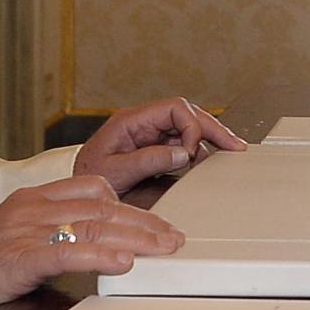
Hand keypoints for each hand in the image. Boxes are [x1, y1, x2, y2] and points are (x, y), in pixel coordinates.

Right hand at [0, 176, 177, 309]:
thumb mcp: (19, 240)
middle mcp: (29, 208)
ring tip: (162, 249)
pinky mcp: (16, 259)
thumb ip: (56, 232)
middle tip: (172, 238)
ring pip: (91, 224)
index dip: (129, 204)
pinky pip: (66, 251)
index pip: (92, 188)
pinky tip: (122, 262)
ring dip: (134, 238)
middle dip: (143, 222)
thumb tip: (104, 241)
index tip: (155, 222)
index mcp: (31, 199)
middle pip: (100, 207)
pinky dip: (99, 255)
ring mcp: (22, 231)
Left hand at [73, 96, 245, 204]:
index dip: (191, 126)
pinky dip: (199, 152)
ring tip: (229, 152)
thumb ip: (147, 160)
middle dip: (212, 129)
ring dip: (209, 139)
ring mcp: (149, 138)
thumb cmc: (85, 181)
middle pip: (187, 116)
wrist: (76, 200)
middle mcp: (142, 125)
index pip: (174, 108)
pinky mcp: (152, 153)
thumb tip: (182, 152)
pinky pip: (181, 146)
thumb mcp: (114, 172)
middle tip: (234, 146)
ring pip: (188, 129)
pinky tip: (210, 161)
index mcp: (131, 122)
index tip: (192, 152)